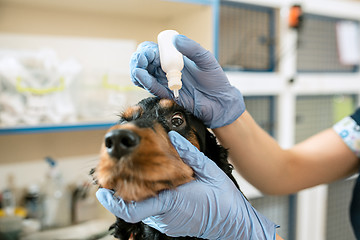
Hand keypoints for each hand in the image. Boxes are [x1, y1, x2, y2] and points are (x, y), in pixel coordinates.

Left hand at [96, 131, 276, 238]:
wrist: (233, 224)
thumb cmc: (222, 199)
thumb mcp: (209, 172)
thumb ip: (189, 155)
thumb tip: (173, 137)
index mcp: (171, 202)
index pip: (133, 209)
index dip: (114, 202)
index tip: (102, 191)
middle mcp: (164, 216)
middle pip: (135, 205)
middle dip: (126, 190)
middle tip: (123, 171)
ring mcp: (167, 223)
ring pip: (144, 208)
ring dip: (141, 193)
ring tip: (144, 176)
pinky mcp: (170, 225)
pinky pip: (153, 212)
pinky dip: (151, 199)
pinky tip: (159, 187)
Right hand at [130, 35, 244, 128]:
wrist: (219, 101)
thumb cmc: (215, 80)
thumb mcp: (206, 60)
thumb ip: (192, 49)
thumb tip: (176, 39)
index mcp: (174, 58)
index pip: (153, 51)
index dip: (146, 50)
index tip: (147, 52)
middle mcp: (166, 69)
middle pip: (145, 62)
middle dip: (139, 60)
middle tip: (140, 61)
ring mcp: (165, 82)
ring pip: (144, 75)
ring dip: (138, 72)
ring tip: (138, 71)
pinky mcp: (166, 95)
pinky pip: (152, 88)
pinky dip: (146, 83)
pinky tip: (142, 78)